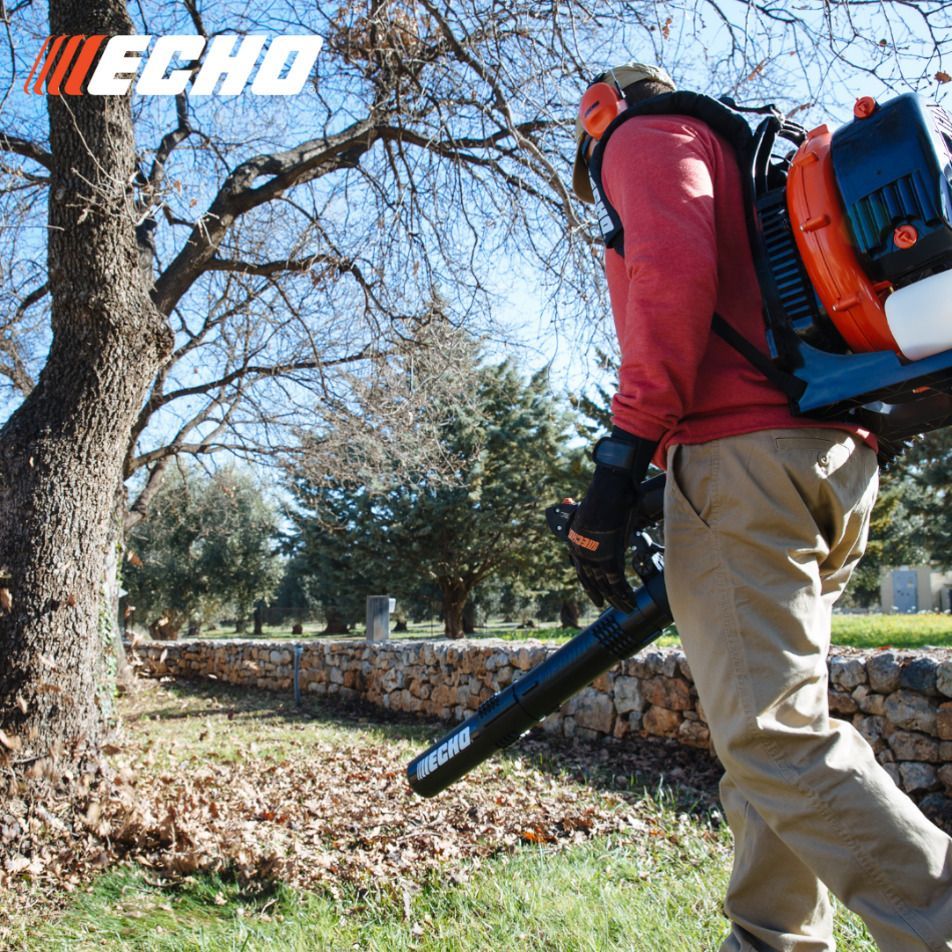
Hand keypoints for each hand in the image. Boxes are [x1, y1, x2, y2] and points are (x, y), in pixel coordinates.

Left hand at [567, 465, 640, 611]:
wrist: (608, 492)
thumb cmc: (602, 498)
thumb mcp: (590, 511)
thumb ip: (585, 518)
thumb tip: (577, 511)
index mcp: (575, 543)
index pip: (580, 571)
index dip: (588, 584)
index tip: (593, 593)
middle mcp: (581, 553)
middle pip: (591, 582)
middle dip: (601, 596)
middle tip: (607, 606)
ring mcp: (594, 558)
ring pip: (605, 586)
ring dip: (617, 600)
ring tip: (626, 608)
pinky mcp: (608, 558)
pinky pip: (616, 582)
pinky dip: (624, 594)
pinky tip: (630, 601)